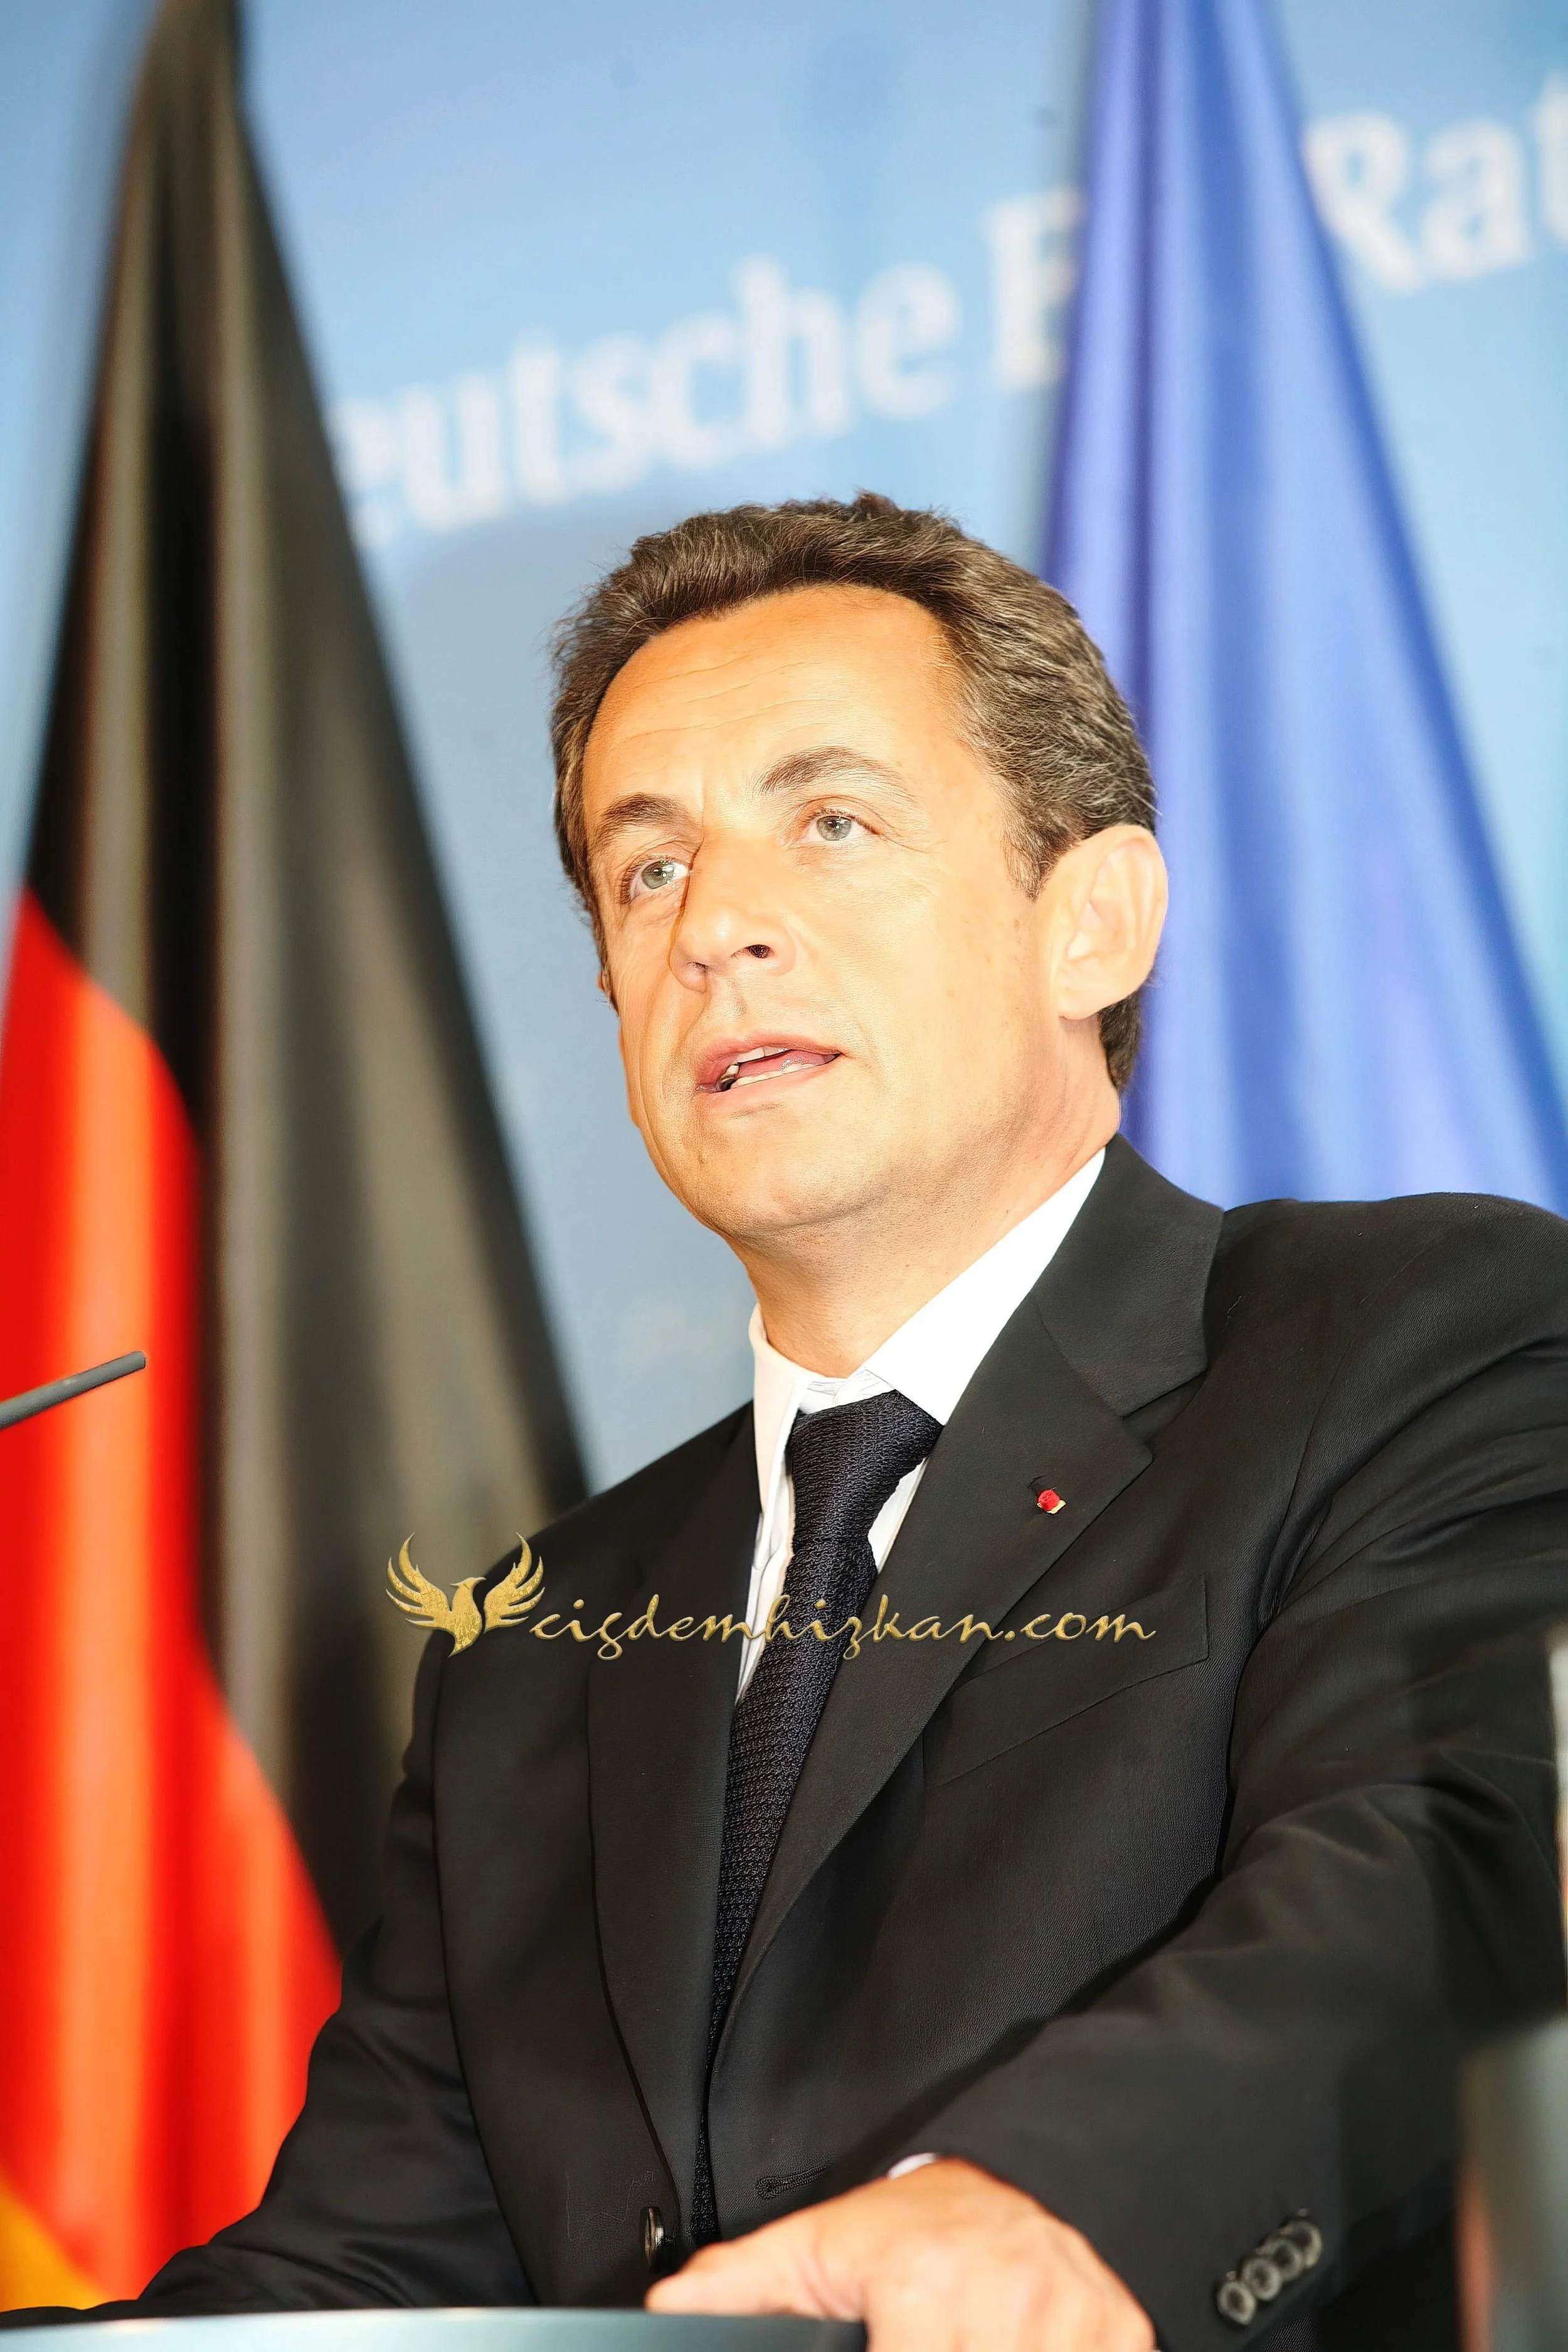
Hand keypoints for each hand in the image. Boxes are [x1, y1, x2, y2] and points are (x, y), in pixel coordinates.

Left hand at [646, 2156, 1154, 2351]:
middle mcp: (1005, 2303)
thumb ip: (746, 2285)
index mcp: (924, 2288)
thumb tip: (671, 2309)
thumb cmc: (924, 2221)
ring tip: (965, 2343)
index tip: (888, 2351)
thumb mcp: (826, 2242)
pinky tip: (1018, 2349)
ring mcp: (1071, 2324)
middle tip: (927, 2341)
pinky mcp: (1122, 2337)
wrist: (1031, 2175)